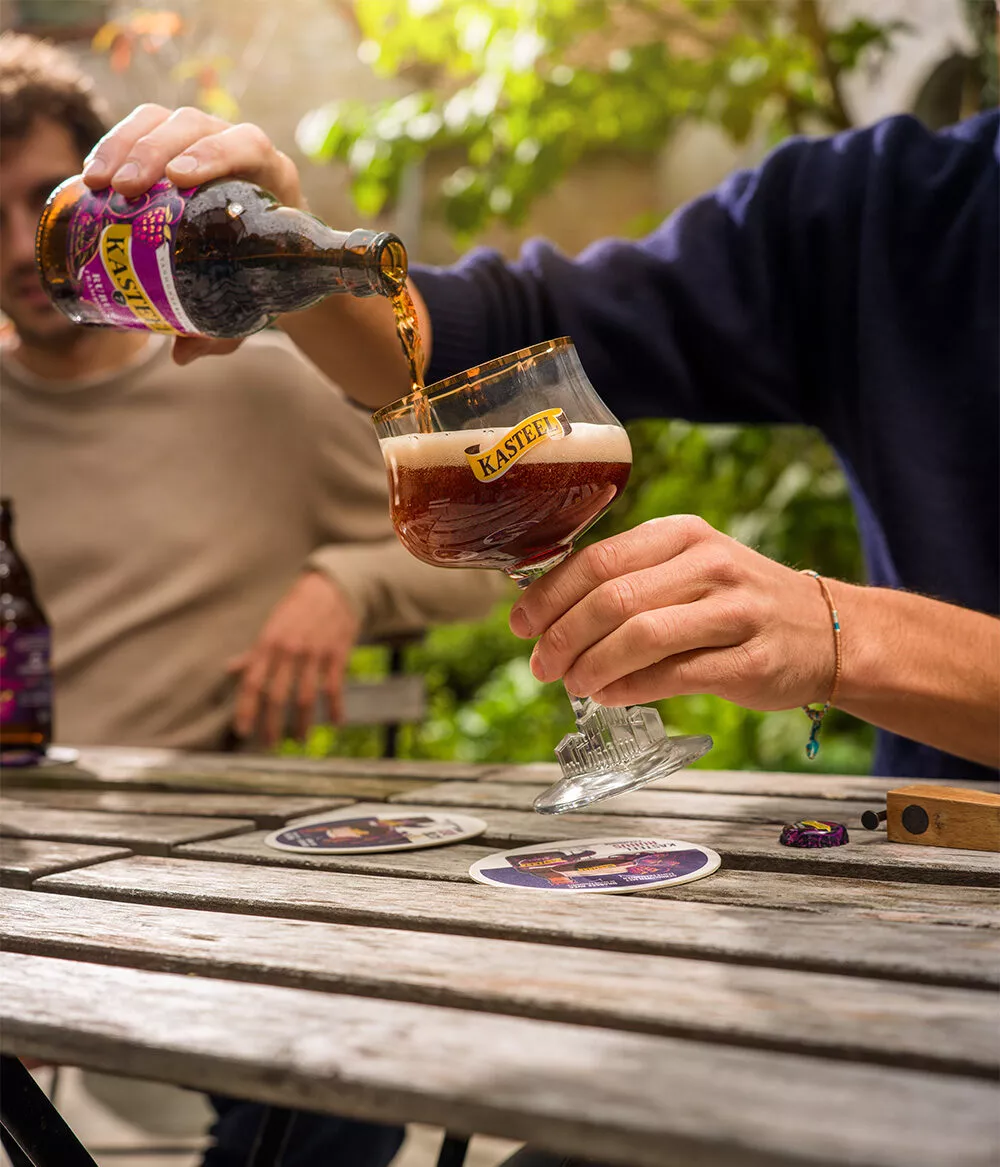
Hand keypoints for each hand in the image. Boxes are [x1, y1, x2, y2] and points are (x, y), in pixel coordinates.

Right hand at [81, 104, 302, 365]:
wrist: (271, 258)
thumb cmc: (265, 277)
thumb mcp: (254, 304)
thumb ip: (226, 330)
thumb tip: (181, 354)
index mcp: (270, 178)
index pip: (247, 145)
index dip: (213, 154)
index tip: (179, 179)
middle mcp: (237, 148)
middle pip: (194, 127)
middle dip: (153, 152)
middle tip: (123, 190)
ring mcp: (203, 141)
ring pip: (162, 121)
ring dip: (124, 145)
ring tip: (98, 183)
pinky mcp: (173, 145)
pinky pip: (142, 130)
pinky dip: (114, 146)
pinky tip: (92, 177)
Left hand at [227, 572, 360, 746]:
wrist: (334, 588)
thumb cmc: (298, 608)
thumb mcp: (272, 626)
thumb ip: (254, 653)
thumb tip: (230, 669)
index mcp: (268, 644)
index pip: (252, 682)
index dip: (245, 708)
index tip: (242, 730)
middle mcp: (289, 651)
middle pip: (277, 696)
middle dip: (272, 724)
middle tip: (270, 744)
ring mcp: (314, 654)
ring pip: (305, 697)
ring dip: (303, 723)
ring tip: (300, 740)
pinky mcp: (336, 655)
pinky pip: (334, 688)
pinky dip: (335, 708)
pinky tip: (336, 723)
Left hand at [509, 515, 834, 710]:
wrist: (829, 631)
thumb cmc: (739, 602)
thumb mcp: (689, 569)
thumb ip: (628, 582)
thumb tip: (549, 618)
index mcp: (682, 535)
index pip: (597, 560)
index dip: (549, 596)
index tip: (520, 625)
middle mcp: (709, 565)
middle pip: (612, 599)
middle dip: (563, 637)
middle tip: (541, 665)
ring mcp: (734, 612)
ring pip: (640, 637)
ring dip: (592, 666)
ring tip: (572, 684)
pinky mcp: (750, 660)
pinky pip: (674, 675)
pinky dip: (630, 688)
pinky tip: (609, 695)